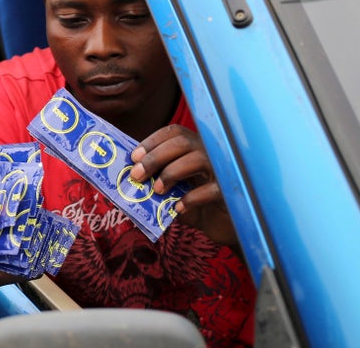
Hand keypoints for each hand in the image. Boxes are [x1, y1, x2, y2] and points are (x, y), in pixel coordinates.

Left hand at [130, 125, 237, 246]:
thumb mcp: (172, 189)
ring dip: (171, 173)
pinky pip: (212, 189)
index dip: (152, 141)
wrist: (221, 226)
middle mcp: (210, 152)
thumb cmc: (194, 203)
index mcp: (196, 147)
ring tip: (156, 190)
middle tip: (137, 175)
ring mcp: (223, 170)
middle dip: (155, 157)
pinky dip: (191, 197)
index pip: (174, 132)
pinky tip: (178, 208)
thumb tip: (129, 176)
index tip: (134, 157)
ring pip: (197, 159)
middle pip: (182, 142)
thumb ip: (156, 179)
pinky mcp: (230, 192)